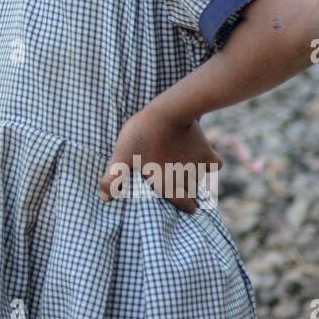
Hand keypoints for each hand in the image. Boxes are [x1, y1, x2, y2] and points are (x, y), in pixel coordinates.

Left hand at [97, 108, 222, 213]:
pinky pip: (214, 164)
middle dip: (188, 193)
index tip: (184, 206)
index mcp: (168, 186)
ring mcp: (199, 167)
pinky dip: (209, 163)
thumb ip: (113, 179)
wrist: (168, 112)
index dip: (184, 206)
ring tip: (185, 172)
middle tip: (179, 186)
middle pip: (192, 193)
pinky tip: (199, 158)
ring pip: (202, 180)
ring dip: (196, 179)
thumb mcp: (122, 156)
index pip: (184, 206)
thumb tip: (104, 198)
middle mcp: (186, 180)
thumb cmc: (142, 135)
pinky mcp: (207, 151)